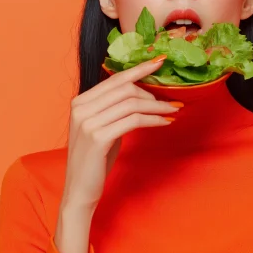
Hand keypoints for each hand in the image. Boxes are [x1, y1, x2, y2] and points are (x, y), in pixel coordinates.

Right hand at [61, 56, 178, 212]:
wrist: (80, 191)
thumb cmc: (95, 160)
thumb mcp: (102, 127)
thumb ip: (114, 108)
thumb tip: (142, 93)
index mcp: (80, 101)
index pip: (114, 78)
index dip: (138, 69)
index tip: (159, 61)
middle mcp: (81, 108)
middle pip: (125, 89)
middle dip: (152, 93)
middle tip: (171, 101)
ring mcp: (88, 122)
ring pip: (131, 103)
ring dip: (157, 106)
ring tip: (173, 111)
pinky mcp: (98, 137)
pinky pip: (133, 120)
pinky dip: (153, 119)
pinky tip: (164, 123)